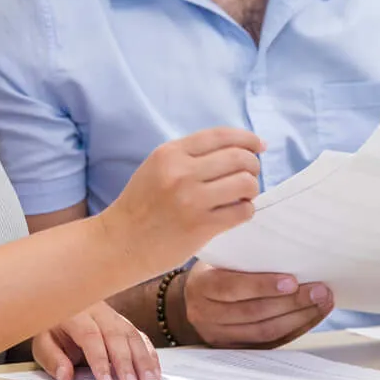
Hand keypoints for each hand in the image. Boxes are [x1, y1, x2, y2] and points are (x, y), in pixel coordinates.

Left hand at [33, 303, 161, 379]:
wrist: (61, 305)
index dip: (100, 361)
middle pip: (116, 335)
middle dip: (126, 362)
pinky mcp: (124, 323)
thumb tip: (65, 376)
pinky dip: (149, 355)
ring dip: (143, 359)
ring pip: (133, 335)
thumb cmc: (52, 329)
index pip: (91, 337)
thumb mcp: (43, 343)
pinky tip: (155, 372)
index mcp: (75, 314)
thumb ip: (52, 359)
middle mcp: (98, 311)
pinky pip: (140, 337)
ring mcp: (114, 315)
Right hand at [102, 128, 263, 274]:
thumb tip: (236, 150)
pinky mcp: (201, 226)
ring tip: (243, 196)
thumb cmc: (141, 206)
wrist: (119, 243)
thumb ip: (189, 156)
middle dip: (253, 165)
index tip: (259, 146)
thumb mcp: (156, 168)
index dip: (247, 138)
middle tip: (250, 176)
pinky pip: (242, 211)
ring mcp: (192, 200)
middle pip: (239, 157)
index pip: (221, 135)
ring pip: (246, 183)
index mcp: (170, 153)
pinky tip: (236, 213)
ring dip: (252, 189)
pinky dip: (246, 210)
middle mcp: (181, 172)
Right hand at [180, 265, 333, 347]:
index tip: (292, 281)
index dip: (263, 286)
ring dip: (299, 318)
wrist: (195, 298)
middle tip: (319, 291)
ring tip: (322, 302)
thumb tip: (291, 253)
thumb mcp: (221, 258)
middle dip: (292, 303)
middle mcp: (206, 315)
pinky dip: (295, 330)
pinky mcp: (235, 349)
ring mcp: (219, 336)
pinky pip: (270, 344)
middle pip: (254, 313)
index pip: (233, 288)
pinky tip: (312, 316)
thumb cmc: (215, 271)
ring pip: (265, 332)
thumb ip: (246, 258)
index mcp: (202, 286)